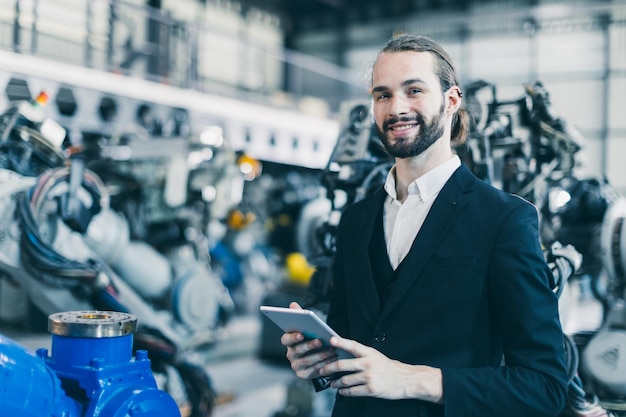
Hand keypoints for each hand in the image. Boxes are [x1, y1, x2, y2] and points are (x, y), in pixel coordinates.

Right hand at [280, 302, 338, 379]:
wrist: (317, 358)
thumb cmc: (311, 338)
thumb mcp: (306, 327)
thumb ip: (299, 315)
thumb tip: (293, 304)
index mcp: (288, 342)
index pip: (285, 339)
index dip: (292, 337)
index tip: (301, 334)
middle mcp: (290, 354)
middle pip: (298, 350)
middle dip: (310, 345)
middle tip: (321, 341)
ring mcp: (296, 365)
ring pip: (307, 360)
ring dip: (320, 355)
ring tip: (331, 350)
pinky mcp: (303, 374)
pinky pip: (313, 370)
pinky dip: (323, 364)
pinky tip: (332, 360)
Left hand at [320, 336, 442, 402]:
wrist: (406, 380)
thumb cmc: (389, 367)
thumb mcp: (376, 356)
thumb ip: (361, 355)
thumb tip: (342, 354)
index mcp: (369, 353)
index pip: (352, 345)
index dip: (340, 342)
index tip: (330, 340)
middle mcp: (368, 364)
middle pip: (342, 364)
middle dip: (328, 367)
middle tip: (321, 369)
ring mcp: (369, 377)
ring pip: (345, 380)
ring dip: (335, 382)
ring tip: (331, 383)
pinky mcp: (371, 389)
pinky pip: (352, 391)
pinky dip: (344, 392)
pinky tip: (341, 391)